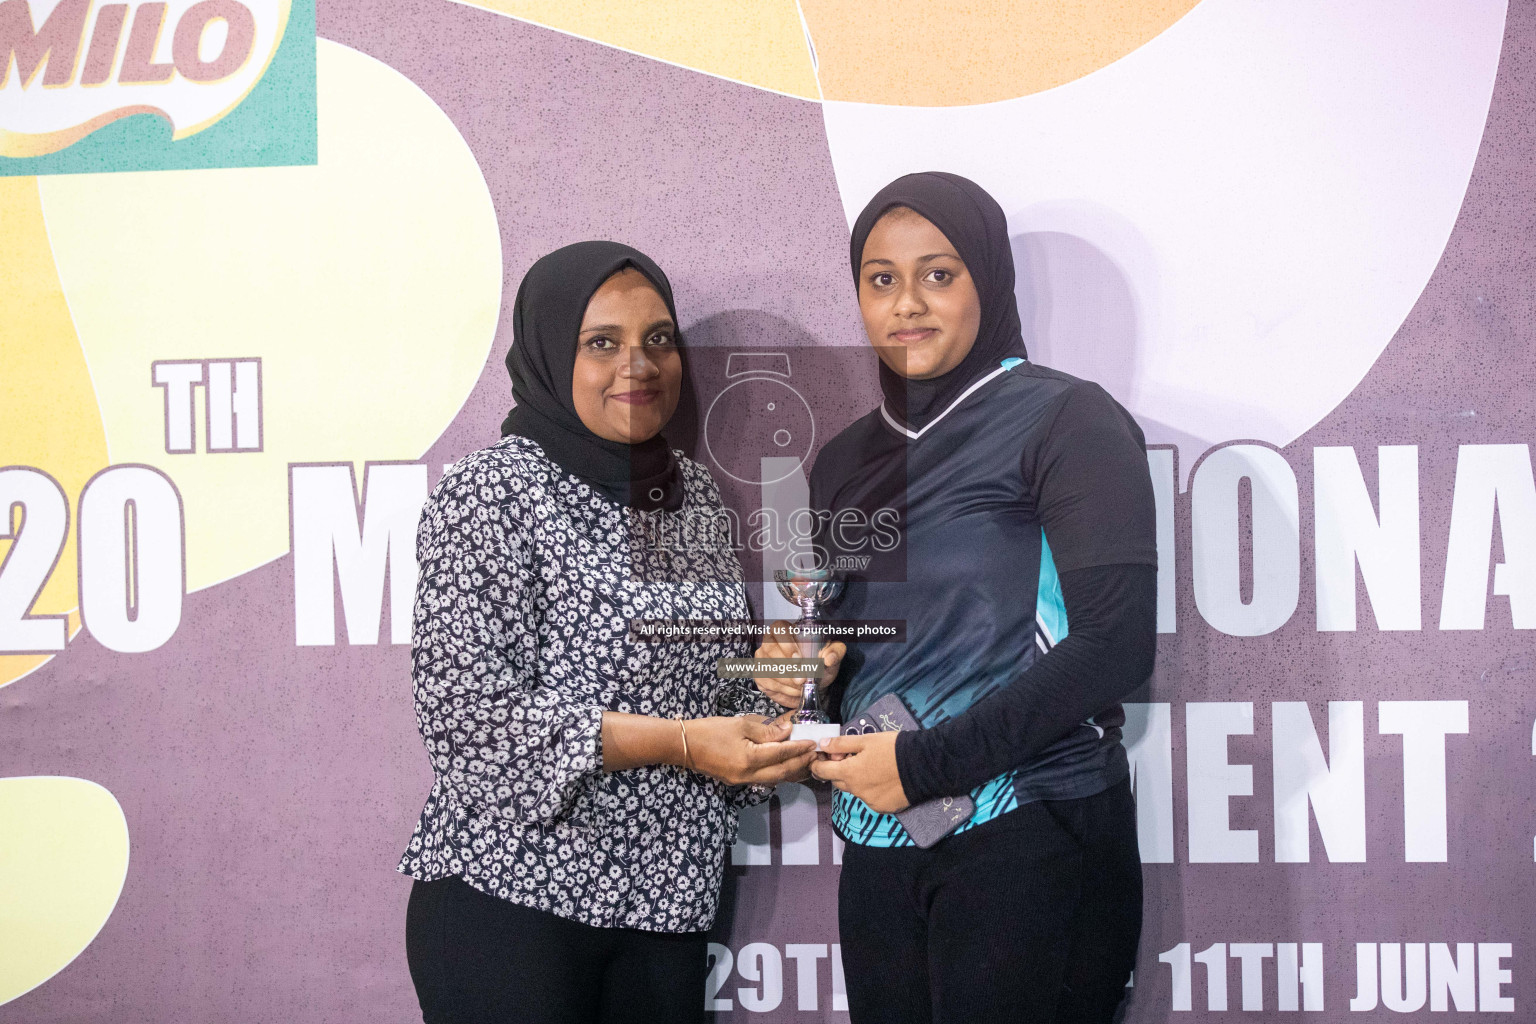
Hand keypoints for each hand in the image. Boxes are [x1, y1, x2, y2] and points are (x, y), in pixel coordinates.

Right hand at [685, 714, 817, 785]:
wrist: (684, 746)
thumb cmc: (710, 730)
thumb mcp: (739, 723)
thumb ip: (765, 730)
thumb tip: (787, 732)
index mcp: (749, 758)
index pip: (781, 754)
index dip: (799, 748)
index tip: (813, 742)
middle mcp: (748, 774)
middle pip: (782, 772)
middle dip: (800, 763)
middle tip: (815, 754)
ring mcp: (742, 781)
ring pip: (775, 779)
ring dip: (792, 771)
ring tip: (806, 762)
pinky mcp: (737, 781)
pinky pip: (765, 779)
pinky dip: (779, 773)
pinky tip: (786, 766)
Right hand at [753, 621, 845, 709]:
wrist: (813, 682)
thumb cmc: (820, 663)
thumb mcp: (832, 655)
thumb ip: (835, 652)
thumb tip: (829, 657)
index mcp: (787, 630)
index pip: (778, 628)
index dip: (786, 643)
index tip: (798, 659)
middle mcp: (770, 641)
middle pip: (770, 649)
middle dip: (787, 667)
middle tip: (802, 679)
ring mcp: (762, 658)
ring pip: (768, 667)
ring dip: (786, 680)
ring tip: (802, 686)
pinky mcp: (760, 675)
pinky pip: (766, 681)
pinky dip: (782, 689)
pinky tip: (794, 690)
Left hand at [810, 731, 910, 812]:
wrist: (923, 766)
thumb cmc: (893, 749)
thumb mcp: (865, 740)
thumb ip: (841, 744)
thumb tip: (822, 745)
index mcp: (849, 773)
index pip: (822, 771)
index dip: (819, 763)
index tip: (824, 756)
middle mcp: (855, 791)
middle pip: (838, 781)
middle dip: (839, 770)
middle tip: (852, 757)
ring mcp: (869, 801)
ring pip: (854, 790)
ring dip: (856, 780)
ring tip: (872, 767)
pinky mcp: (882, 808)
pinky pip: (869, 799)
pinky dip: (871, 790)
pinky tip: (883, 780)